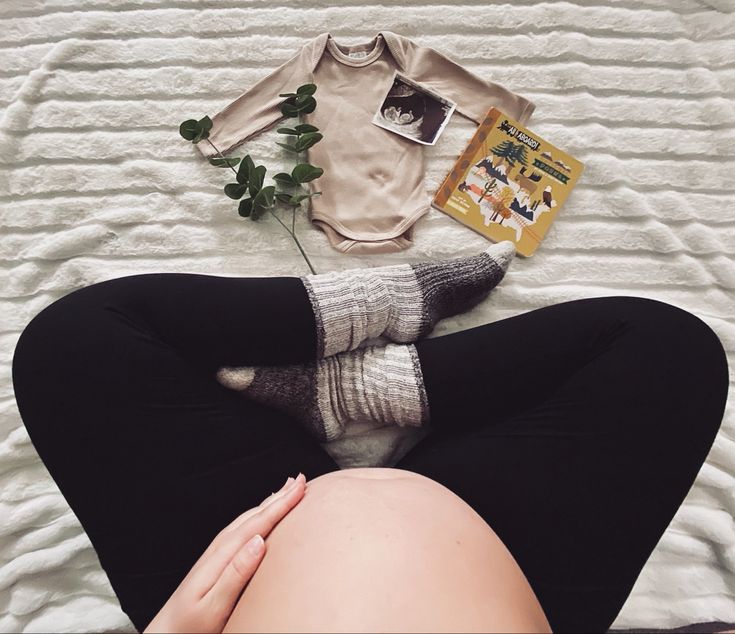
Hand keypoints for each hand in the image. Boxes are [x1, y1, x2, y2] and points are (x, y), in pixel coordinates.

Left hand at [144, 472, 306, 632]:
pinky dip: (257, 516)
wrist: (166, 633)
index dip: (281, 504)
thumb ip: (237, 573)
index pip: (258, 523)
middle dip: (279, 497)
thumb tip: (259, 542)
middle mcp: (219, 549)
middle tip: (300, 479)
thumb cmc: (191, 626)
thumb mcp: (215, 605)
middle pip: (254, 515)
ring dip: (269, 503)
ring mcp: (216, 552)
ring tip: (285, 490)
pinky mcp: (216, 559)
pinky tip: (261, 516)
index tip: (299, 487)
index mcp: (222, 556)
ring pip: (248, 519)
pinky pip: (242, 528)